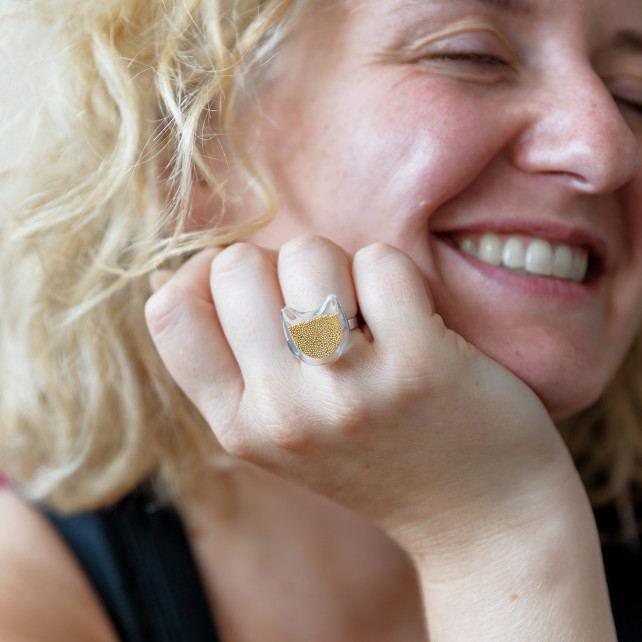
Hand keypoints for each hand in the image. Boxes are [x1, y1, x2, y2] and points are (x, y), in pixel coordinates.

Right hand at [145, 235, 576, 558]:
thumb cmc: (382, 460)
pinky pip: (381, 262)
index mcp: (239, 426)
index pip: (169, 312)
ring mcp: (350, 389)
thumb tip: (179, 273)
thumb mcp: (287, 433)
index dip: (202, 274)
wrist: (482, 521)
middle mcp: (283, 412)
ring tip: (368, 316)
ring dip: (340, 267)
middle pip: (235, 266)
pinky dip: (395, 275)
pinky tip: (412, 319)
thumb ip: (236, 365)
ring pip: (308, 253)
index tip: (254, 285)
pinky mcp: (419, 364)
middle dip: (280, 267)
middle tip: (323, 305)